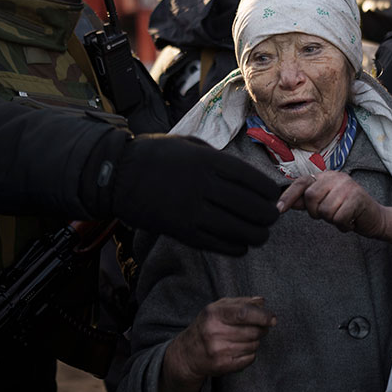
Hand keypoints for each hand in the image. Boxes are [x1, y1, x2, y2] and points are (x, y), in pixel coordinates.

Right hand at [84, 133, 279, 254]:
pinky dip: (236, 247)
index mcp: (209, 161)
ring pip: (239, 230)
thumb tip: (245, 175)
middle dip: (268, 216)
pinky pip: (218, 245)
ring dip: (257, 235)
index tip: (274, 196)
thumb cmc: (155, 155)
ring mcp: (193, 211)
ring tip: (261, 234)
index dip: (269, 191)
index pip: (253, 180)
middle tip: (271, 217)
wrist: (116, 175)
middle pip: (252, 207)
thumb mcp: (189, 144)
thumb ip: (217, 158)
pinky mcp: (182, 232)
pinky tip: (242, 245)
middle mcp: (204, 186)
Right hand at [160, 297, 275, 391]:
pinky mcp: (222, 366)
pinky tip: (240, 349)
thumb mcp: (219, 308)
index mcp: (213, 314)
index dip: (262, 316)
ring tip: (245, 338)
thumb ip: (241, 302)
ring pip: (253, 345)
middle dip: (262, 329)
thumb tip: (262, 302)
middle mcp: (214, 332)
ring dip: (255, 341)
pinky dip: (250, 354)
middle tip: (261, 328)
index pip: (244, 313)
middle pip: (252, 331)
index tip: (272, 319)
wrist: (187, 354)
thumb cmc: (207, 326)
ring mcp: (217, 351)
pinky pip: (249, 359)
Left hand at [277, 172, 391, 248]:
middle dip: (316, 213)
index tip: (278, 209)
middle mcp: (336, 177)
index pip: (301, 183)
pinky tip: (351, 221)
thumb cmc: (347, 211)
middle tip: (330, 215)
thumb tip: (284, 203)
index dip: (288, 196)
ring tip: (343, 217)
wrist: (375, 218)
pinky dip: (343, 225)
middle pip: (311, 197)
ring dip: (332, 220)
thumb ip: (306, 202)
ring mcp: (348, 185)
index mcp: (326, 176)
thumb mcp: (325, 205)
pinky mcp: (357, 197)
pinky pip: (338, 218)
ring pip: (324, 211)